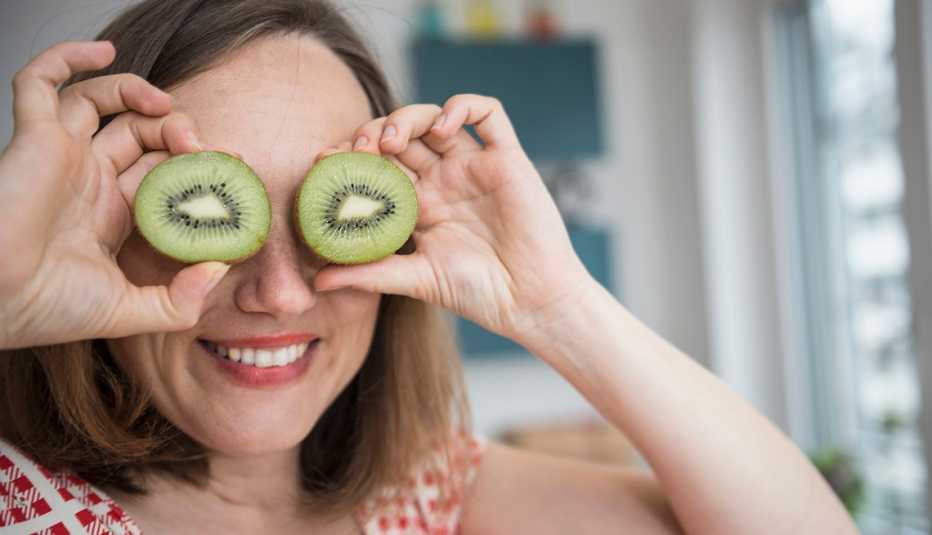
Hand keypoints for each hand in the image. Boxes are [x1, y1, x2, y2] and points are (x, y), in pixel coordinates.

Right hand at [0, 41, 228, 349]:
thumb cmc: (50, 309)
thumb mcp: (129, 311)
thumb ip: (180, 301)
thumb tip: (220, 268)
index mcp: (110, 212)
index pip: (160, 171)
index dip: (193, 163)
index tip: (228, 163)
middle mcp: (87, 178)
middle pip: (138, 132)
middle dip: (175, 130)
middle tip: (200, 146)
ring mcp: (60, 154)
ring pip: (100, 101)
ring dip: (138, 94)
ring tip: (167, 109)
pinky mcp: (32, 136)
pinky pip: (39, 81)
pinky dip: (67, 57)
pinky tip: (103, 52)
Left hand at [313, 94, 591, 344]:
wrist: (531, 302)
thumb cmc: (478, 293)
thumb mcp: (416, 279)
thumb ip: (369, 272)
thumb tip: (318, 280)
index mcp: (420, 205)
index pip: (378, 165)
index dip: (350, 156)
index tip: (326, 162)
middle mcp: (445, 180)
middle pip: (402, 135)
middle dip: (375, 132)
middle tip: (360, 149)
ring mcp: (475, 166)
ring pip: (436, 117)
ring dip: (408, 116)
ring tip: (394, 140)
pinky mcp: (508, 159)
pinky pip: (489, 114)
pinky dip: (463, 107)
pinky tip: (443, 129)